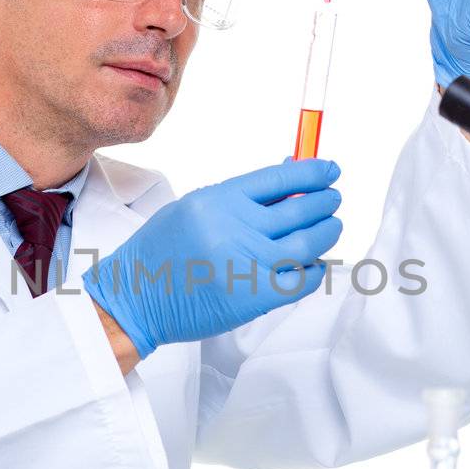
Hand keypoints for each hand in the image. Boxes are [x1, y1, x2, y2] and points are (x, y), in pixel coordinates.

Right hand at [83, 159, 342, 358]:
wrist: (135, 298)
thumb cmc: (161, 252)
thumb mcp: (193, 208)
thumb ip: (238, 197)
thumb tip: (285, 175)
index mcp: (219, 200)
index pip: (279, 177)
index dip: (313, 172)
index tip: (330, 170)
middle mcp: (236, 227)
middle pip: (301, 207)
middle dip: (326, 201)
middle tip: (334, 200)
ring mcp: (248, 263)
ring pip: (310, 241)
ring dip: (328, 230)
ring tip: (332, 225)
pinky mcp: (255, 297)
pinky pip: (303, 279)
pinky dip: (316, 269)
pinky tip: (315, 263)